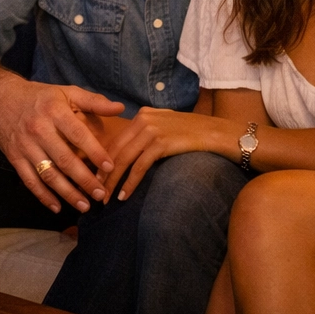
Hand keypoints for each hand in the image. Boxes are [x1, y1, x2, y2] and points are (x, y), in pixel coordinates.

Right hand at [0, 77, 124, 212]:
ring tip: (84, 206)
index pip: (78, 134)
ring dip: (67, 193)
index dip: (95, 152)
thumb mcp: (66, 92)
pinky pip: (29, 180)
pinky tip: (57, 207)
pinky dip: (43, 196)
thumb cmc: (40, 96)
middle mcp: (39, 129)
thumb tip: (120, 108)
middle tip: (101, 194)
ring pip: (48, 174)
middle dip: (84, 180)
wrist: (0, 97)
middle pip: (64, 159)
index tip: (110, 167)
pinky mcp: (14, 157)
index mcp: (54, 111)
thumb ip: (93, 101)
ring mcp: (25, 145)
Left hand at [103, 106, 228, 202]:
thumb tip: (127, 150)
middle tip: (95, 191)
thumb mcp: (165, 126)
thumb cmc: (193, 133)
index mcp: (141, 115)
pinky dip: (130, 183)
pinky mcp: (161, 143)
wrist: (219, 132)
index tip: (96, 178)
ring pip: (124, 159)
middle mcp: (143, 119)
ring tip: (106, 197)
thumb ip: (146, 133)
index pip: (116, 140)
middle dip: (103, 173)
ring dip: (112, 181)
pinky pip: (139, 167)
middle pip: (115, 150)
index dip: (102, 161)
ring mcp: (152, 130)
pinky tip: (124, 195)